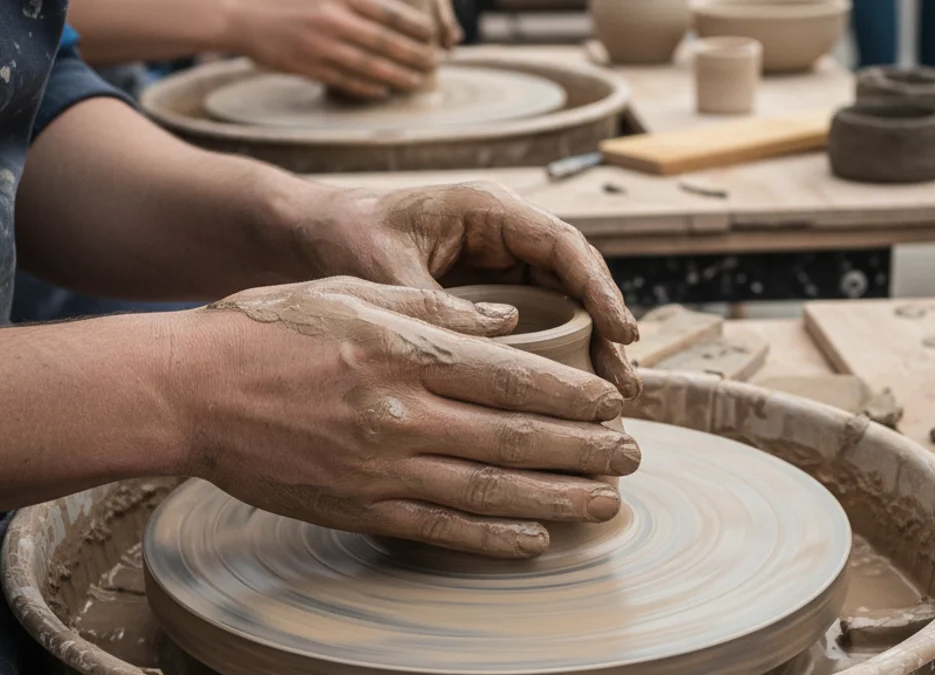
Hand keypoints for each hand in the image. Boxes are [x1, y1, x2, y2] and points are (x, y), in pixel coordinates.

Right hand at [180, 277, 639, 557]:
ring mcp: (382, 467)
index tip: (613, 402)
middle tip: (632, 455)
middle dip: (585, 449)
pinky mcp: (359, 507)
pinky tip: (534, 539)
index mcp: (406, 351)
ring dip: (558, 498)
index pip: (515, 377)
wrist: (190, 390)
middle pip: (516, 437)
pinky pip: (439, 528)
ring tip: (607, 502)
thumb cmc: (269, 329)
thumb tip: (508, 319)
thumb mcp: (354, 293)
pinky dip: (492, 537)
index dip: (573, 395)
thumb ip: (436, 308)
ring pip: (490, 490)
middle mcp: (403, 412)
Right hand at [223, 0, 462, 98]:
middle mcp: (331, 20)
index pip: (387, 12)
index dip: (414, 27)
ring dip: (396, 76)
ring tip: (415, 82)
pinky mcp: (306, 67)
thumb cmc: (287, 1)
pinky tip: (383, 92)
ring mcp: (319, 46)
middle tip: (433, 64)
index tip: (431, 37)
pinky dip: (366, 87)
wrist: (242, 17)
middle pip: (383, 42)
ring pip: (367, 65)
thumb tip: (388, 10)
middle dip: (413, 55)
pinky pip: (344, 81)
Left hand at [292, 181, 641, 399]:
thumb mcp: (386, 268)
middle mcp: (505, 235)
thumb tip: (494, 346)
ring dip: (588, 348)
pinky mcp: (489, 296)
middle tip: (624, 383)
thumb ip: (435, 304)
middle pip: (576, 280)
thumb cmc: (347, 238)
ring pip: (563, 305)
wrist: (310, 240)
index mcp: (490, 211)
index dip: (600, 290)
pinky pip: (537, 322)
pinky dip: (556, 356)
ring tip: (610, 399)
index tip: (622, 334)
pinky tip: (567, 398)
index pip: (564, 248)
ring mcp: (500, 266)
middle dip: (605, 329)